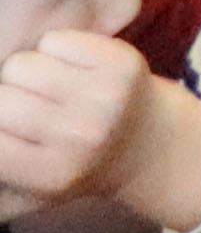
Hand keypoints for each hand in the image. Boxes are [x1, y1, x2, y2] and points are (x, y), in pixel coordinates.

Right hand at [0, 23, 156, 218]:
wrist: (153, 148)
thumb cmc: (74, 169)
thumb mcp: (26, 191)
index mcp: (50, 172)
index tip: (6, 126)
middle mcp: (79, 136)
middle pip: (0, 95)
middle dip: (2, 97)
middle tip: (23, 112)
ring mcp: (105, 97)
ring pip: (22, 63)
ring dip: (24, 73)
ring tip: (44, 93)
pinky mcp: (124, 63)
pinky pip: (56, 40)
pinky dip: (54, 52)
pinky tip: (70, 74)